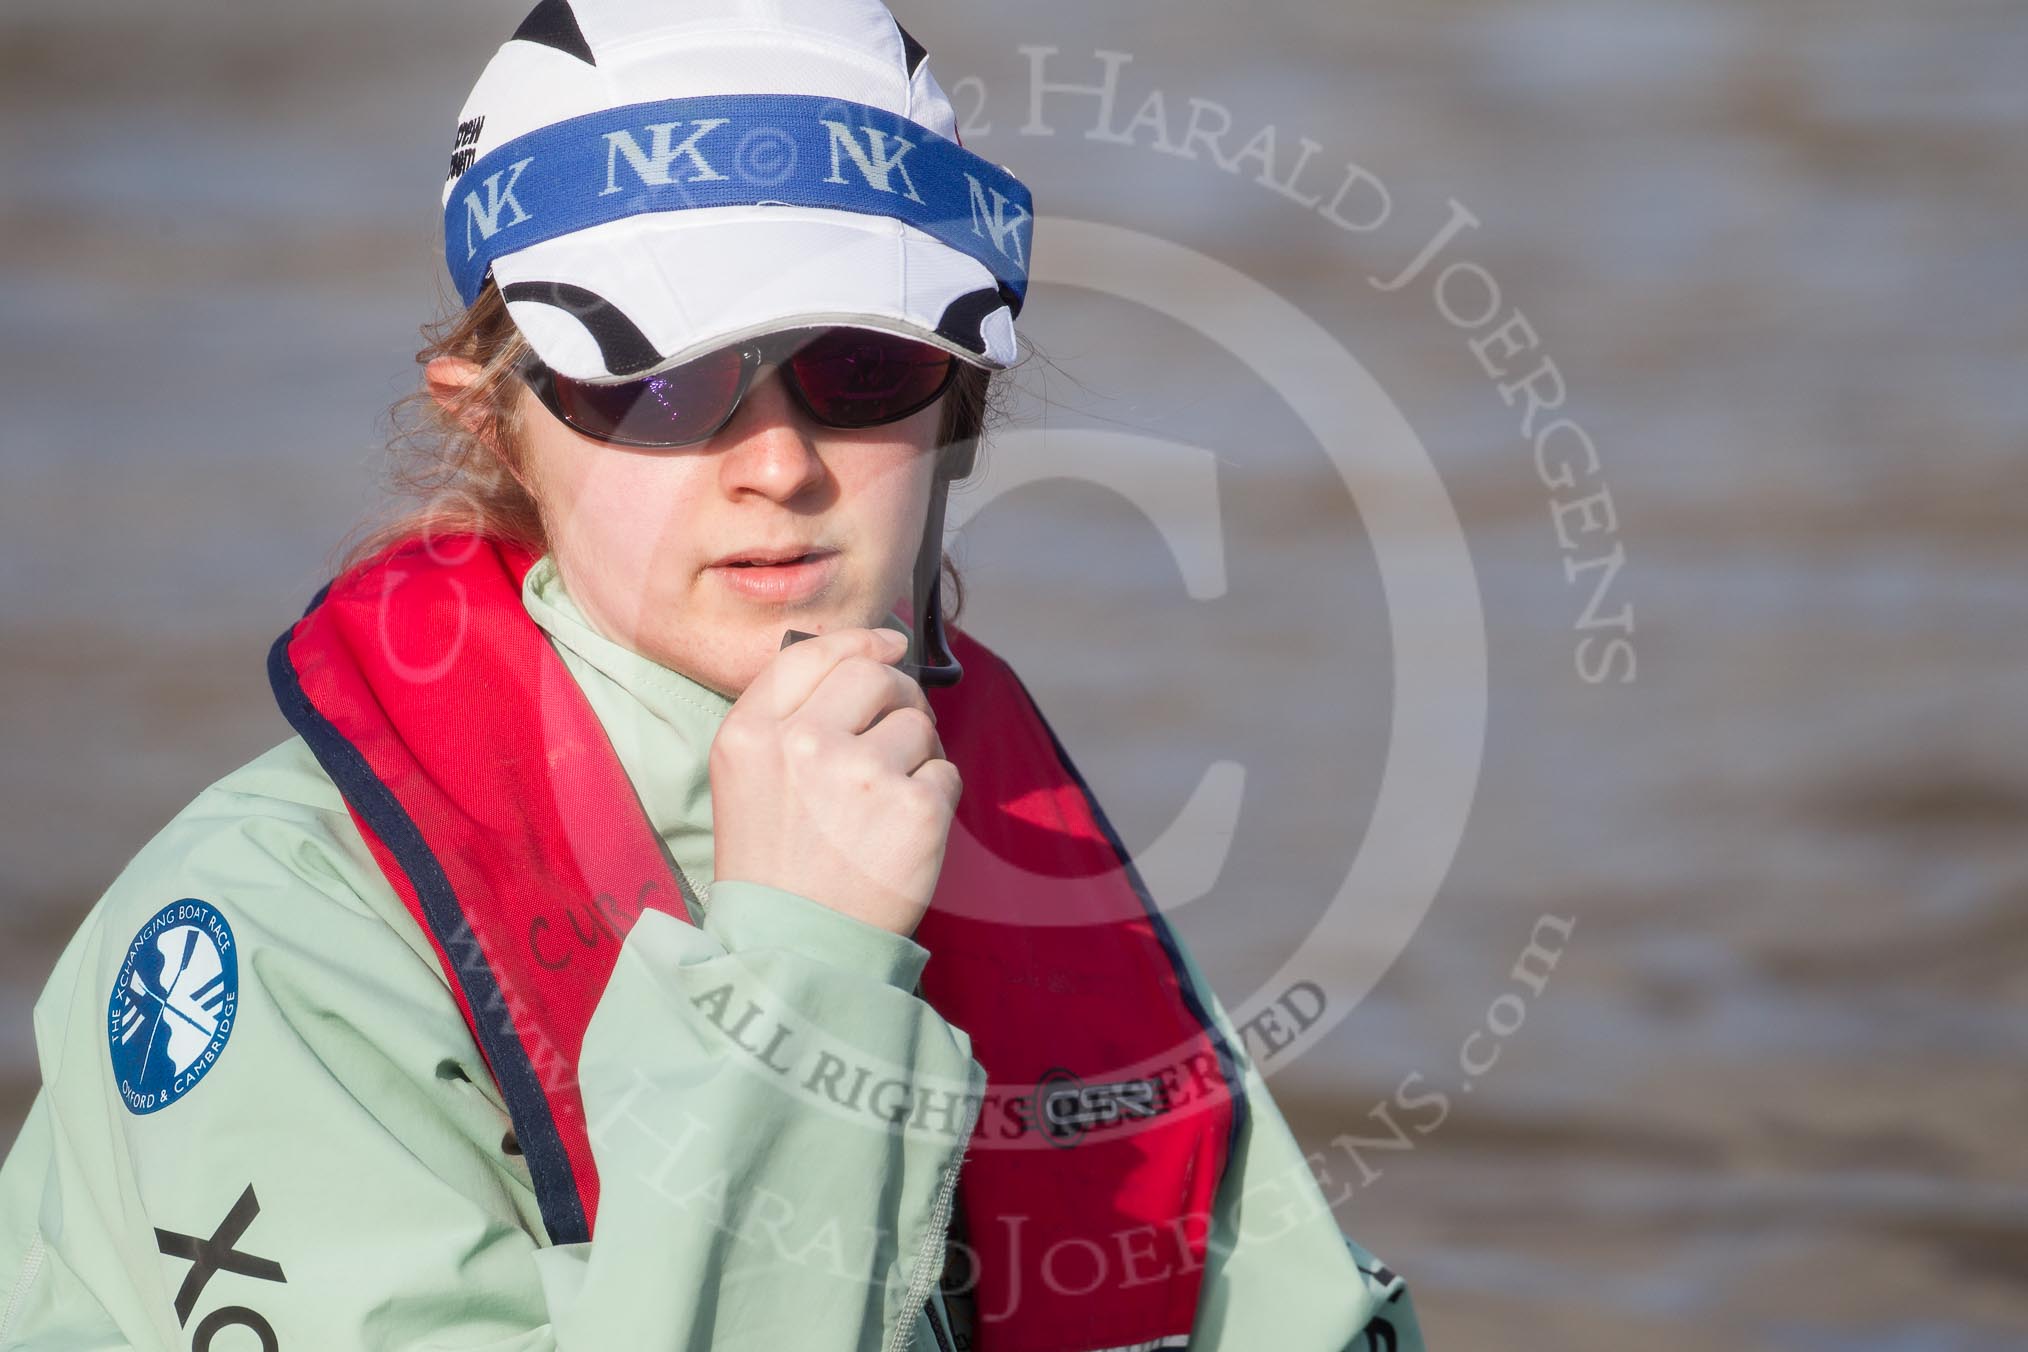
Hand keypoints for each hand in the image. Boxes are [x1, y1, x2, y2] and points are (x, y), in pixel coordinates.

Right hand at [709, 627, 961, 938]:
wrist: (794, 953)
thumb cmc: (774, 866)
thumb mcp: (747, 779)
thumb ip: (789, 715)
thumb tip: (871, 652)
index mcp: (750, 734)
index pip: (813, 653)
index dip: (860, 639)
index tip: (889, 642)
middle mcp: (803, 744)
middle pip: (876, 674)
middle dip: (898, 694)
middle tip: (899, 729)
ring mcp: (862, 775)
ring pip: (918, 724)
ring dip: (917, 753)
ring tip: (888, 802)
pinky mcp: (915, 809)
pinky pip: (945, 772)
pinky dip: (933, 797)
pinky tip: (902, 833)